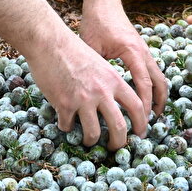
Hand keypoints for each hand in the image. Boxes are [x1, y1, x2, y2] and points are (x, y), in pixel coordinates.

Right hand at [23, 26, 148, 149]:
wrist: (49, 42)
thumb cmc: (73, 50)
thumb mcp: (99, 63)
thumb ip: (108, 83)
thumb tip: (114, 105)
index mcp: (114, 80)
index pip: (137, 107)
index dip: (141, 124)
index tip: (139, 134)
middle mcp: (102, 91)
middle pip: (119, 127)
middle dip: (119, 143)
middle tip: (115, 148)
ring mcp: (83, 99)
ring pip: (93, 134)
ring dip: (90, 141)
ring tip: (88, 141)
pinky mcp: (64, 104)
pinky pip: (68, 126)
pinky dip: (66, 127)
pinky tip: (64, 121)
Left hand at [80, 1, 168, 120]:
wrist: (104, 1)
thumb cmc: (96, 22)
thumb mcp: (90, 46)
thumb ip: (94, 69)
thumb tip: (89, 95)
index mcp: (133, 52)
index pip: (144, 84)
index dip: (143, 105)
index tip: (140, 123)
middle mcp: (143, 52)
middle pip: (160, 83)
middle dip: (157, 105)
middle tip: (148, 125)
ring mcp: (144, 50)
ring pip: (159, 78)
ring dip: (158, 97)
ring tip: (149, 116)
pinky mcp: (141, 50)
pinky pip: (152, 72)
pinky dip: (152, 87)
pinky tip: (143, 98)